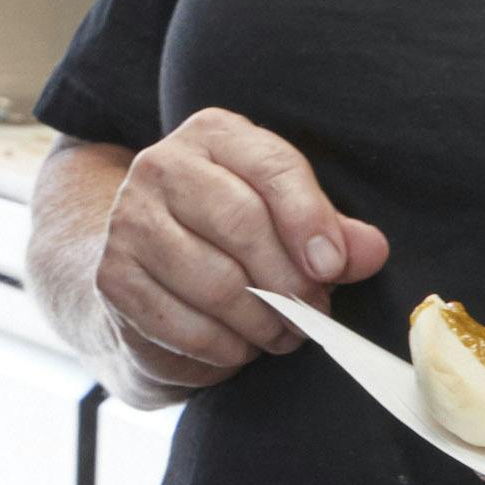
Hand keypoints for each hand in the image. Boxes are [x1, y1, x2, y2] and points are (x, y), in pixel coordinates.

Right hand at [85, 110, 385, 395]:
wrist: (144, 272)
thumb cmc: (230, 240)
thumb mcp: (286, 223)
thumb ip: (333, 234)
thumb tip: (371, 250)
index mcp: (214, 135)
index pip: (272, 167)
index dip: (310, 220)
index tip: (334, 268)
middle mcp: (161, 166)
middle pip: (242, 223)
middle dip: (290, 281)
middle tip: (315, 312)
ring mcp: (129, 221)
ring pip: (216, 282)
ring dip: (263, 323)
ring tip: (283, 333)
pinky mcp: (113, 278)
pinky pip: (187, 327)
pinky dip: (227, 349)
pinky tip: (239, 346)